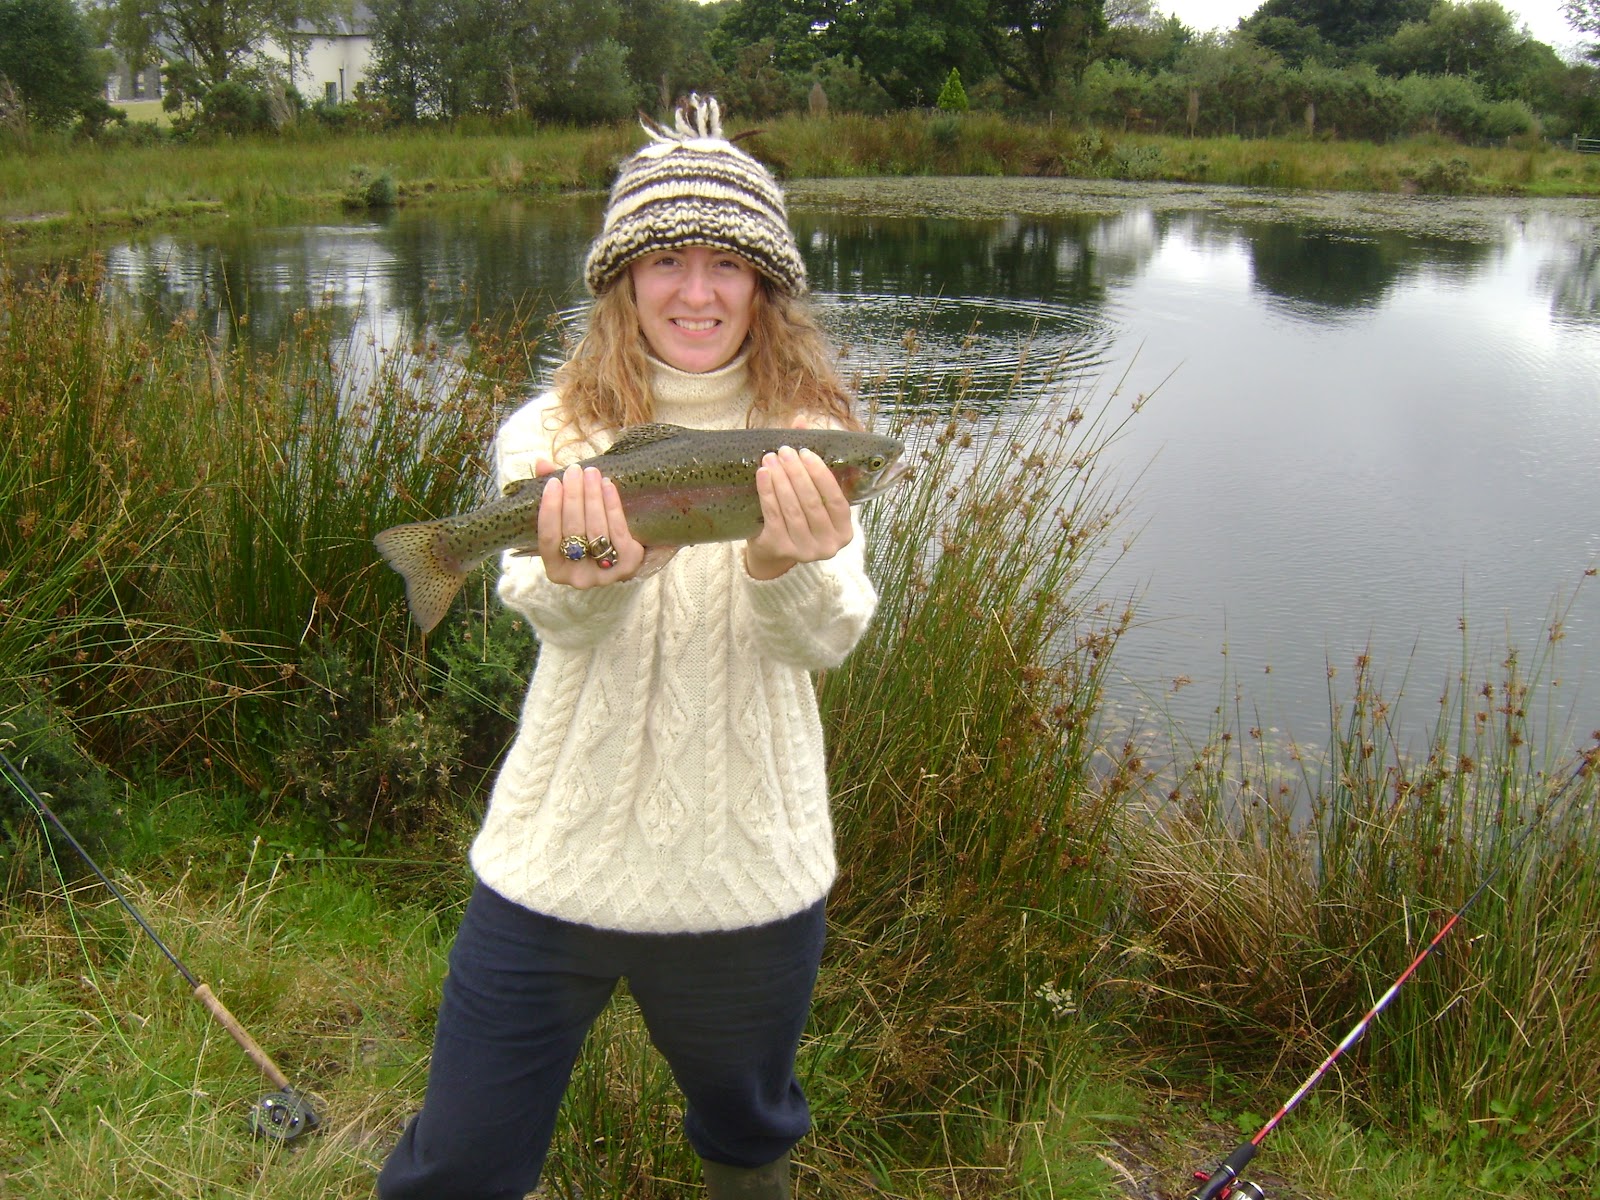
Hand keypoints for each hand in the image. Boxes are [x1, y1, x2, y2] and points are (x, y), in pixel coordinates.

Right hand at [535, 460, 648, 587]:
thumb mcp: (564, 521)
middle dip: (573, 496)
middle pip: (573, 530)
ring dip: (593, 497)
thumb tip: (542, 463)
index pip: (547, 537)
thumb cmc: (585, 535)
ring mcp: (603, 573)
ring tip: (591, 474)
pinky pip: (618, 531)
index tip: (553, 482)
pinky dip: (612, 506)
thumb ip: (551, 494)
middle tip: (574, 471)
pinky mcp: (628, 565)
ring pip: (596, 529)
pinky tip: (608, 486)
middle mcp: (577, 577)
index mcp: (555, 569)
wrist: (622, 557)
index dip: (550, 509)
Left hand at [745, 423, 854, 580]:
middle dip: (796, 473)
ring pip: (792, 509)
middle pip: (812, 503)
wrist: (772, 551)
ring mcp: (805, 551)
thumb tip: (801, 421)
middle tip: (784, 450)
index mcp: (844, 530)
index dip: (820, 474)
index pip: (836, 499)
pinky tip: (762, 475)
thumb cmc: (797, 516)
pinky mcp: (781, 549)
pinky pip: (774, 515)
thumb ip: (809, 461)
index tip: (806, 452)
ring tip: (770, 458)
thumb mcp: (809, 493)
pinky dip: (767, 492)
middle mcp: (829, 545)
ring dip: (780, 480)